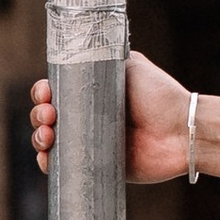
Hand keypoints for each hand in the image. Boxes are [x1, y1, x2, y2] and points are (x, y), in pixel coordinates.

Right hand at [28, 48, 190, 185]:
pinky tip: (47, 157)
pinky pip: (63, 167)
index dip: (43, 93)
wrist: (181, 131)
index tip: (46, 93)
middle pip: (46, 116)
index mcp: (92, 93)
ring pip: (49, 142)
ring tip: (49, 134)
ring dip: (39, 138)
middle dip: (39, 115)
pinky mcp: (96, 166)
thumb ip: (107, 58)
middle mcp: (88, 118)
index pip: (56, 92)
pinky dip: (48, 163)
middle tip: (50, 115)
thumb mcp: (132, 66)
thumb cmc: (161, 96)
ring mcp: (90, 143)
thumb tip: (80, 52)